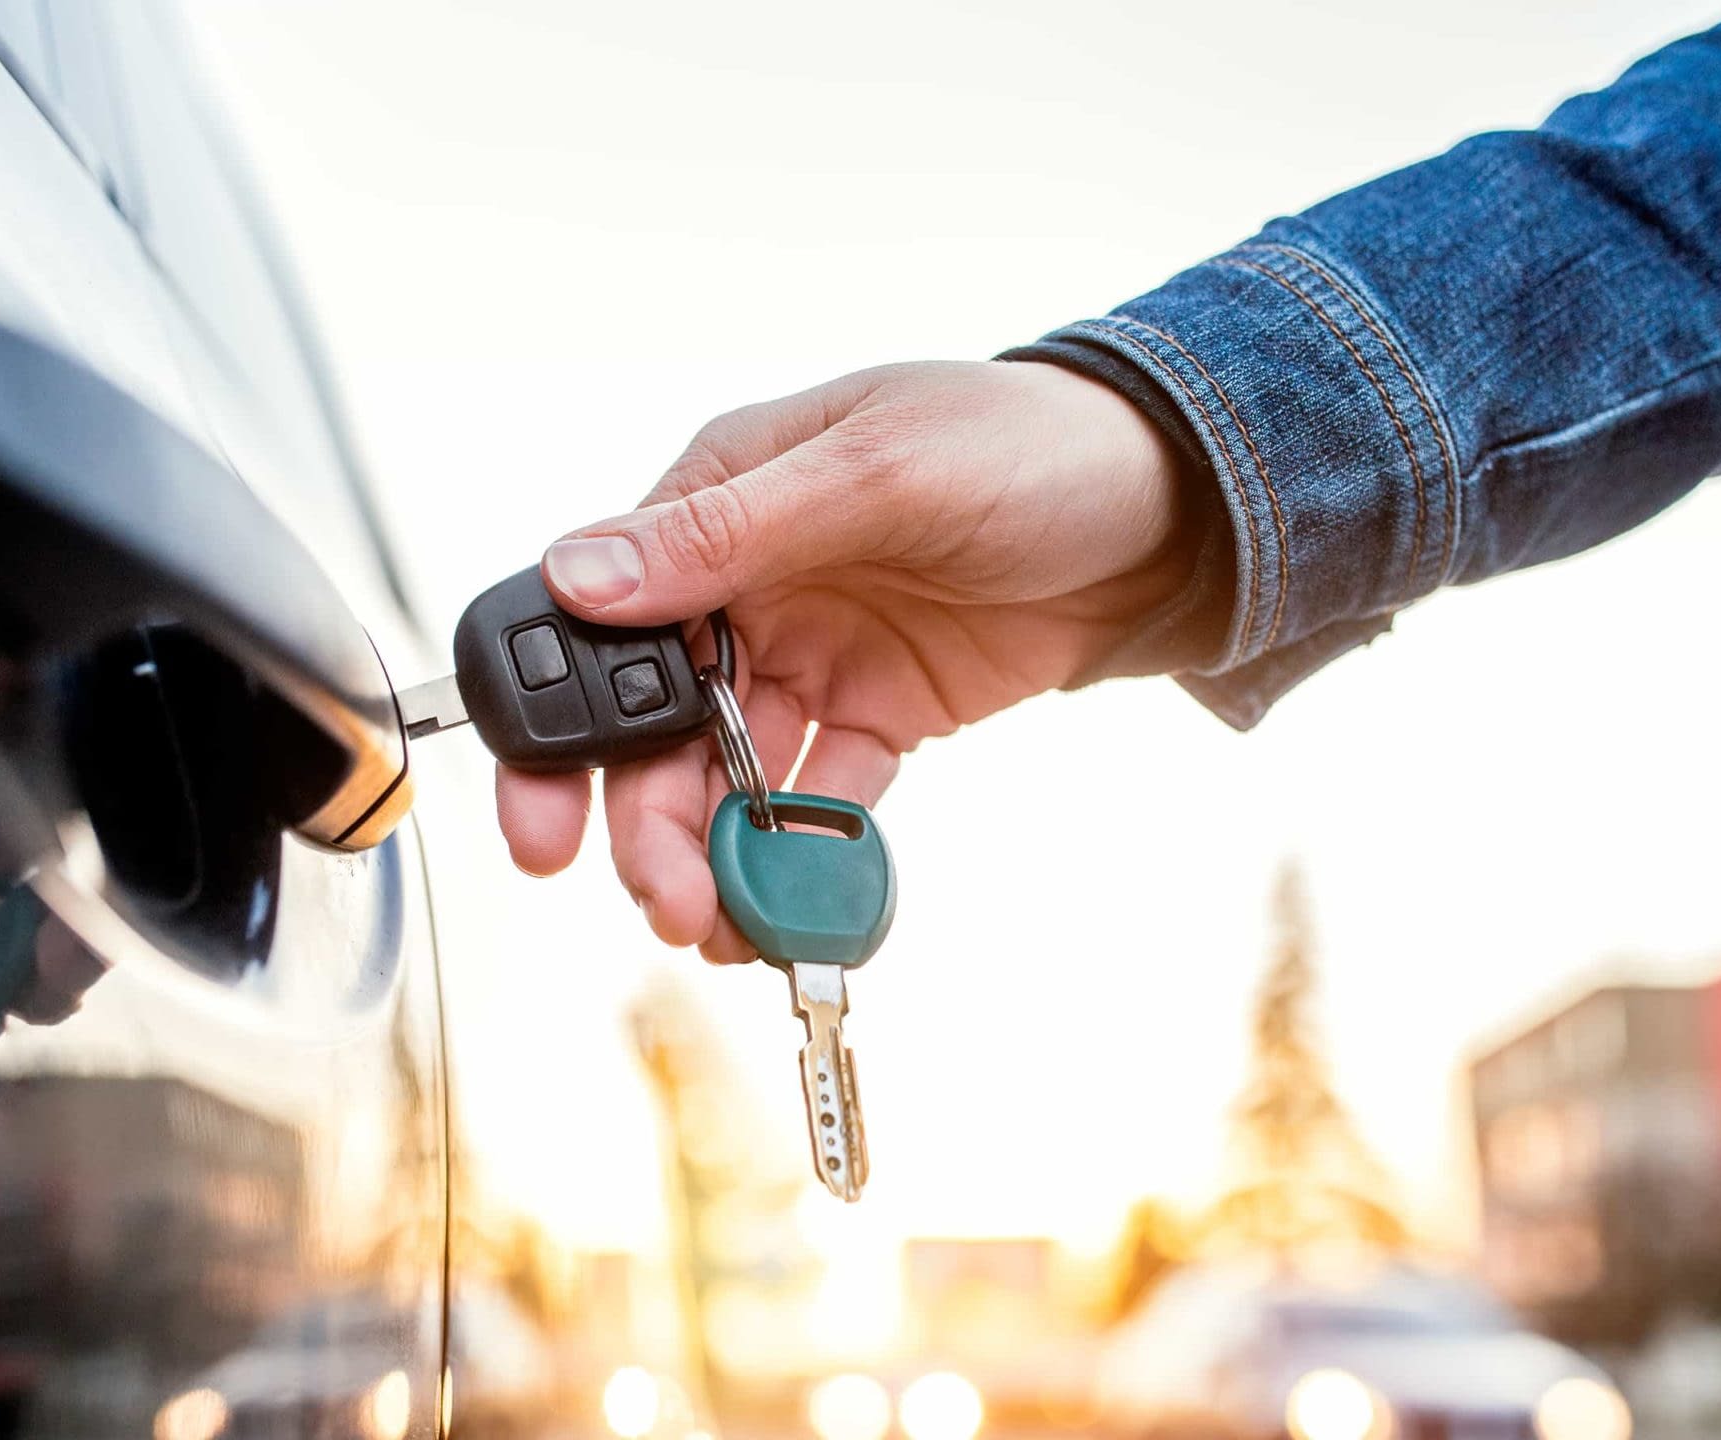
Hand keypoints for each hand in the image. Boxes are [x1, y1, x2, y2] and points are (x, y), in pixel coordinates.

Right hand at [495, 359, 1196, 962]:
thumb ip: (729, 533)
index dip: (556, 729)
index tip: (544, 827)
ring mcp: (812, 653)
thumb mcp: (877, 472)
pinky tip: (797, 910)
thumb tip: (581, 575)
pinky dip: (804, 856)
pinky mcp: (880, 713)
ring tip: (725, 930)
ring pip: (726, 776)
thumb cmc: (1026, 443)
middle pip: (652, 724)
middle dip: (644, 822)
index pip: (596, 619)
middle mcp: (748, 583)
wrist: (1175, 504)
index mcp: (718, 500)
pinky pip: (820, 799)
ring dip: (715, 855)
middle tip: (666, 902)